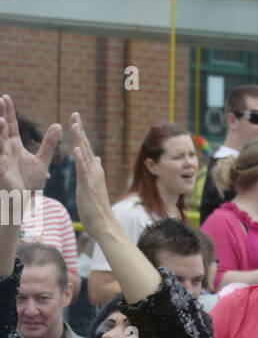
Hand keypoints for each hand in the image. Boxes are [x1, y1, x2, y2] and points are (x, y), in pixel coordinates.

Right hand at [0, 94, 60, 199]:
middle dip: (0, 115)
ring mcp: (0, 159)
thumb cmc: (28, 182)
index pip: (10, 125)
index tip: (6, 97)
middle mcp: (5, 150)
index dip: (8, 112)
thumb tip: (59, 125)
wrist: (23, 201)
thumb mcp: (42, 161)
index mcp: (14, 145)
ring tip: (0, 120)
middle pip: (1, 129)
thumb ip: (49, 144)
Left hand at [70, 112, 113, 236]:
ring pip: (84, 154)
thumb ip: (93, 170)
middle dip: (79, 129)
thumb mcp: (93, 185)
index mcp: (93, 170)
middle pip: (85, 145)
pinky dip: (79, 158)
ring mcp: (92, 177)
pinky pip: (82, 170)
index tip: (75, 119)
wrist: (104, 224)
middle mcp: (94, 170)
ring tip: (74, 124)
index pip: (85, 147)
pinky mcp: (88, 186)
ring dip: (79, 139)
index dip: (80, 133)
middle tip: (74, 113)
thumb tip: (96, 157)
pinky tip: (74, 149)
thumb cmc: (96, 207)